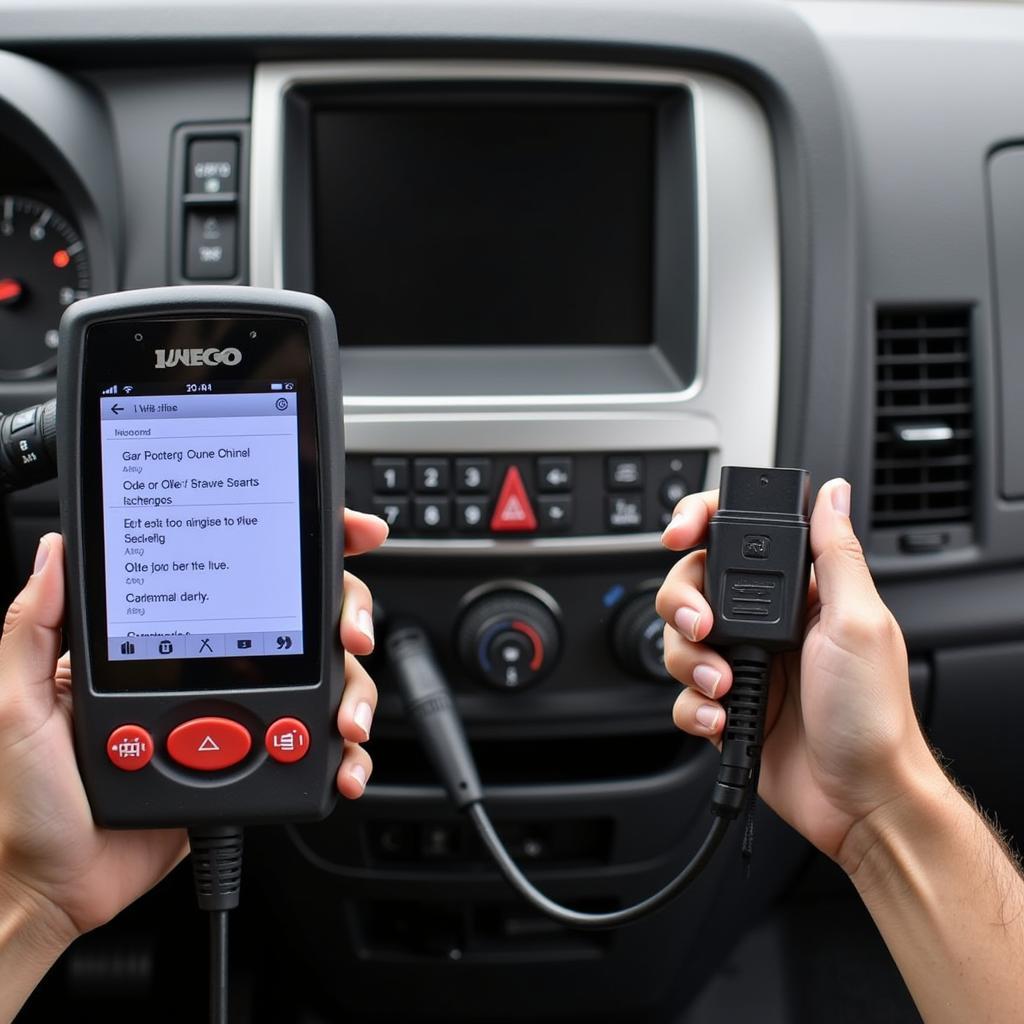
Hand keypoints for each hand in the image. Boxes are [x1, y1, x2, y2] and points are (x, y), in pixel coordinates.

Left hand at [0, 508, 387, 948]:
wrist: (54, 889)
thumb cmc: (27, 800)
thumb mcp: (19, 703)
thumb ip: (36, 626)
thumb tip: (57, 548)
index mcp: (160, 646)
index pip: (235, 578)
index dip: (295, 550)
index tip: (343, 535)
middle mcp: (208, 672)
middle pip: (301, 624)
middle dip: (346, 617)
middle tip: (352, 636)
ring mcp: (235, 719)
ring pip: (320, 684)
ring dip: (352, 693)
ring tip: (346, 721)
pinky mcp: (252, 766)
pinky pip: (311, 750)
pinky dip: (338, 755)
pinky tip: (341, 763)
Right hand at [656, 479, 939, 865]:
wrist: (861, 801)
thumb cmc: (874, 717)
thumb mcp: (860, 622)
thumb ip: (837, 553)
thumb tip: (833, 493)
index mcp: (799, 595)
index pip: (739, 538)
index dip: (700, 525)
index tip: (679, 534)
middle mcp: (766, 625)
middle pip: (692, 587)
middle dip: (683, 604)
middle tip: (703, 628)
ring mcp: (743, 666)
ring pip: (678, 641)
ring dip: (691, 663)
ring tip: (724, 686)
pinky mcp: (726, 707)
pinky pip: (681, 695)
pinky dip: (693, 707)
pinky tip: (723, 718)